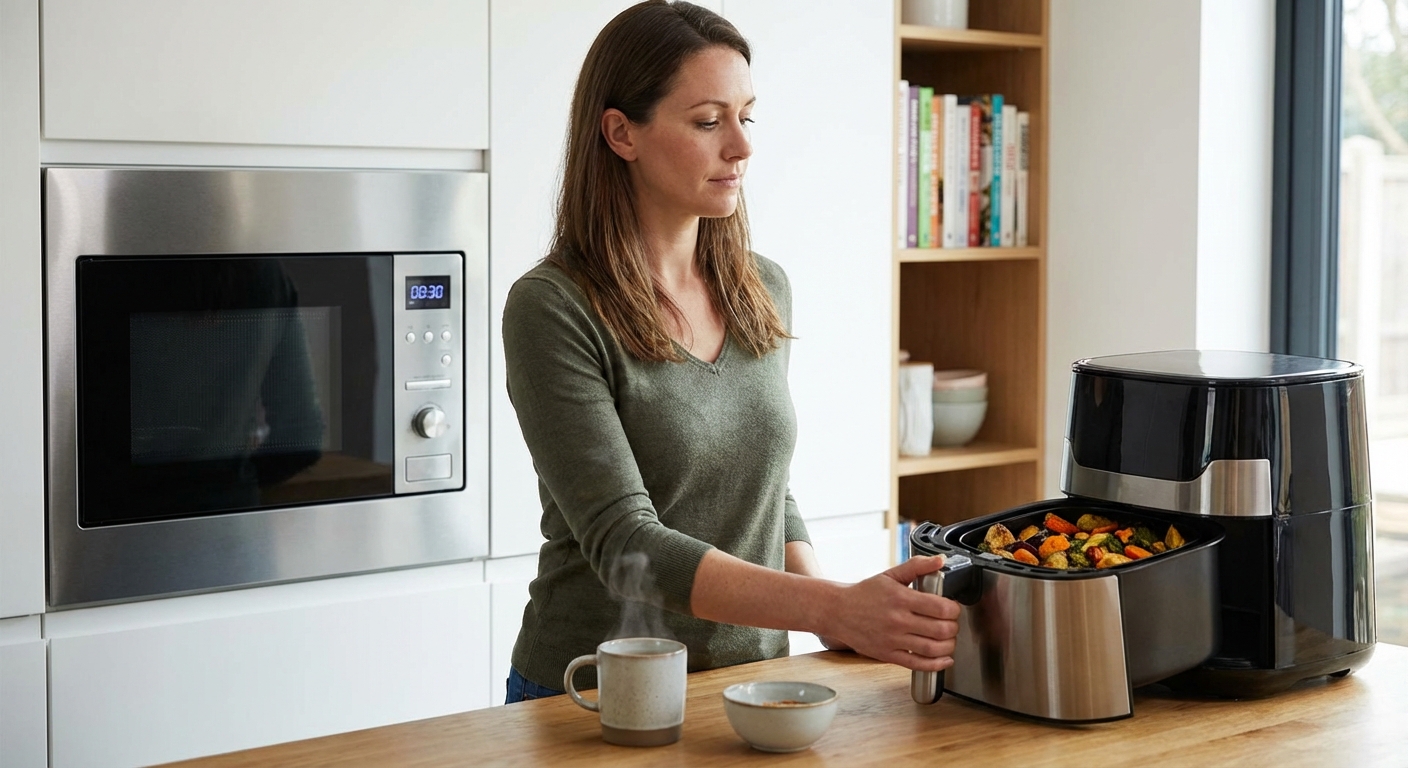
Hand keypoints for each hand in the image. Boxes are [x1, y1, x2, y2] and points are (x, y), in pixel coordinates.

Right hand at [815, 556, 959, 671]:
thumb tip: (940, 560)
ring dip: (949, 646)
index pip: (940, 608)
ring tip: (949, 639)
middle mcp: (898, 620)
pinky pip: (918, 664)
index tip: (953, 608)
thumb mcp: (890, 575)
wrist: (838, 611)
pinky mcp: (888, 655)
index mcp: (901, 599)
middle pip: (941, 630)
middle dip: (953, 627)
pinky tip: (944, 659)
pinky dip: (936, 665)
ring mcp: (893, 640)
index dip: (954, 609)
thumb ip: (917, 566)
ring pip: (933, 649)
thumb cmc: (864, 593)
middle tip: (952, 623)